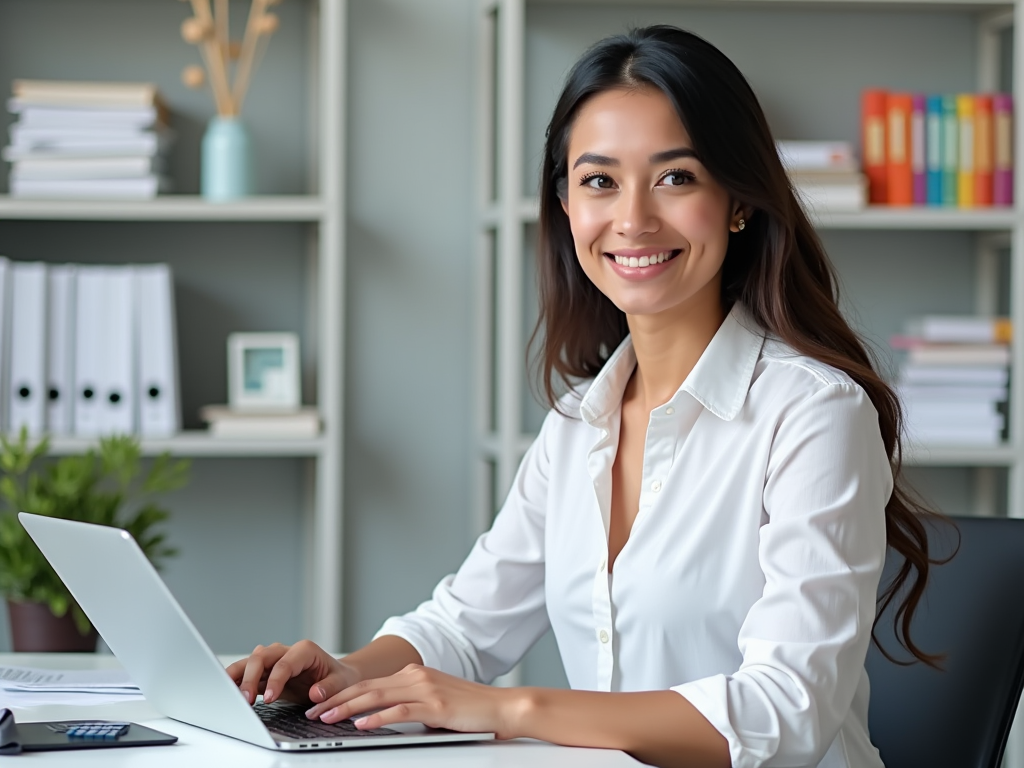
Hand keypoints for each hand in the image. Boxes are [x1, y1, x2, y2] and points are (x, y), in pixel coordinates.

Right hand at [225, 640, 358, 707]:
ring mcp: (274, 661)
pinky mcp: (266, 673)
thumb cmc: (338, 678)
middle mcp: (286, 651)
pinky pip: (248, 675)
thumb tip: (315, 693)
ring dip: (238, 678)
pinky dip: (237, 682)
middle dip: (250, 677)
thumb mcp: (341, 682)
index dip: (275, 680)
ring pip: (249, 663)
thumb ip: (329, 687)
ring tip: (229, 695)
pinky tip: (228, 693)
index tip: (269, 698)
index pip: (284, 663)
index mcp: (304, 650)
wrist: (336, 678)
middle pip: (260, 657)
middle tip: (245, 700)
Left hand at [304, 663, 522, 738]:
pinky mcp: (435, 706)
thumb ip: (411, 705)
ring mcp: (426, 689)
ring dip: (348, 708)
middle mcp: (416, 677)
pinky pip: (400, 711)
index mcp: (414, 675)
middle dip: (336, 699)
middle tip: (313, 709)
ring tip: (327, 717)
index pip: (370, 683)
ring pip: (377, 696)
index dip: (343, 693)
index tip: (322, 702)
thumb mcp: (435, 703)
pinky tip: (362, 724)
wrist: (502, 707)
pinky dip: (377, 717)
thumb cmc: (470, 710)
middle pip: (367, 687)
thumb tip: (384, 718)